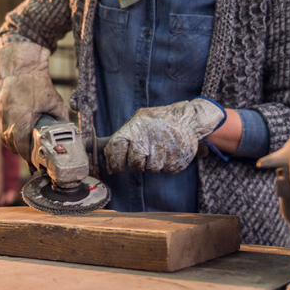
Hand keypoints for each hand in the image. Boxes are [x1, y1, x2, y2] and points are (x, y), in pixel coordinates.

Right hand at [0, 42, 70, 160]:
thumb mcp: (54, 101)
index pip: (23, 147)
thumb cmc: (37, 81)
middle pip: (12, 144)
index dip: (29, 157)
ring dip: (13, 142)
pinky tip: (14, 131)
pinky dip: (7, 130)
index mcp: (22, 119)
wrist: (19, 64)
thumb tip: (67, 130)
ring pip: (3, 137)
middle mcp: (7, 118)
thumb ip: (61, 118)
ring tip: (23, 145)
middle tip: (31, 156)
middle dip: (22, 151)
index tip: (35, 163)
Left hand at [105, 98, 225, 174]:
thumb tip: (102, 157)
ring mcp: (164, 149)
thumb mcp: (137, 121)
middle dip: (137, 164)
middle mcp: (148, 139)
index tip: (116, 167)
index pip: (115, 149)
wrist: (186, 119)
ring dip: (153, 164)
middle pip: (135, 165)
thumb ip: (121, 138)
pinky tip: (169, 152)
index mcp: (134, 129)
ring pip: (152, 169)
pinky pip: (167, 170)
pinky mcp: (178, 159)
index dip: (114, 162)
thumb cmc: (156, 122)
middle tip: (143, 156)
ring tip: (158, 151)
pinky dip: (167, 164)